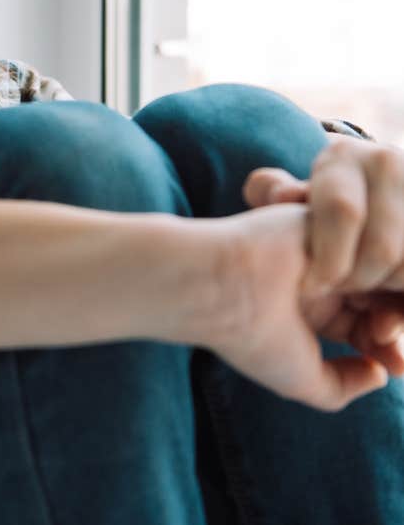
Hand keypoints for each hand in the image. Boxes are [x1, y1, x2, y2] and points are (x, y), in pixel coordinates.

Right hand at [210, 203, 395, 410]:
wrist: (217, 287)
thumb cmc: (251, 336)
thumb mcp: (302, 379)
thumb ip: (342, 384)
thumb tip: (380, 373)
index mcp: (312, 310)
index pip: (368, 324)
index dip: (388, 345)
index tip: (399, 365)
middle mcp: (320, 278)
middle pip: (379, 296)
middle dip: (394, 321)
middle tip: (389, 341)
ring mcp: (323, 249)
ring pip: (378, 267)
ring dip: (390, 293)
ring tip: (383, 319)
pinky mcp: (322, 219)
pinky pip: (367, 235)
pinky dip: (378, 259)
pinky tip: (376, 281)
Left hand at [243, 135, 403, 295]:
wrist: (362, 191)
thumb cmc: (312, 202)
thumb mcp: (286, 194)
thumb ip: (272, 192)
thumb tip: (286, 195)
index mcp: (344, 157)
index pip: (343, 211)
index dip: (327, 259)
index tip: (311, 287)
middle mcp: (388, 163)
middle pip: (383, 247)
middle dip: (357, 282)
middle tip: (338, 292)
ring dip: (386, 290)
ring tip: (362, 289)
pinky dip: (402, 295)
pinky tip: (386, 295)